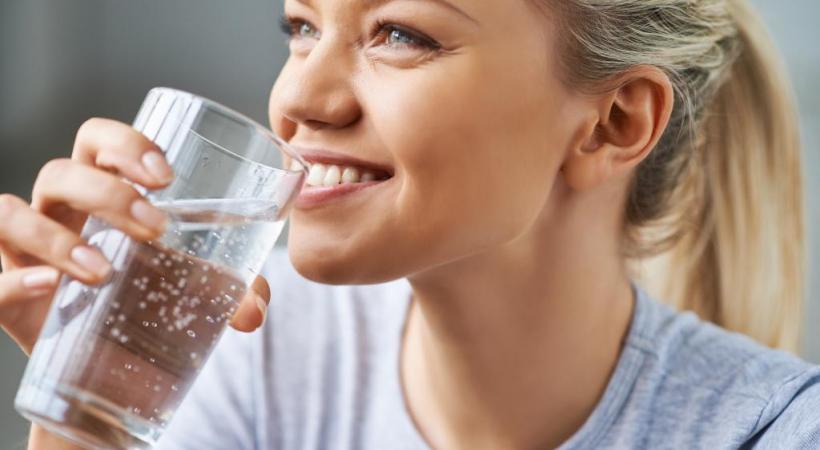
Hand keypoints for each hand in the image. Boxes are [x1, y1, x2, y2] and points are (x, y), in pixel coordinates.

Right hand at [0, 118, 269, 355]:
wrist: (112, 369)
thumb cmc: (150, 304)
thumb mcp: (194, 291)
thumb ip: (232, 290)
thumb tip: (255, 308)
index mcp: (101, 193)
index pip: (97, 141)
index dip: (124, 143)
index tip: (166, 176)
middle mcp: (57, 212)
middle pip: (61, 173)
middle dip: (107, 193)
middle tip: (154, 228)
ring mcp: (22, 251)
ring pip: (11, 213)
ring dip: (58, 238)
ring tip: (104, 271)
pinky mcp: (5, 294)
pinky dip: (14, 279)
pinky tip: (50, 286)